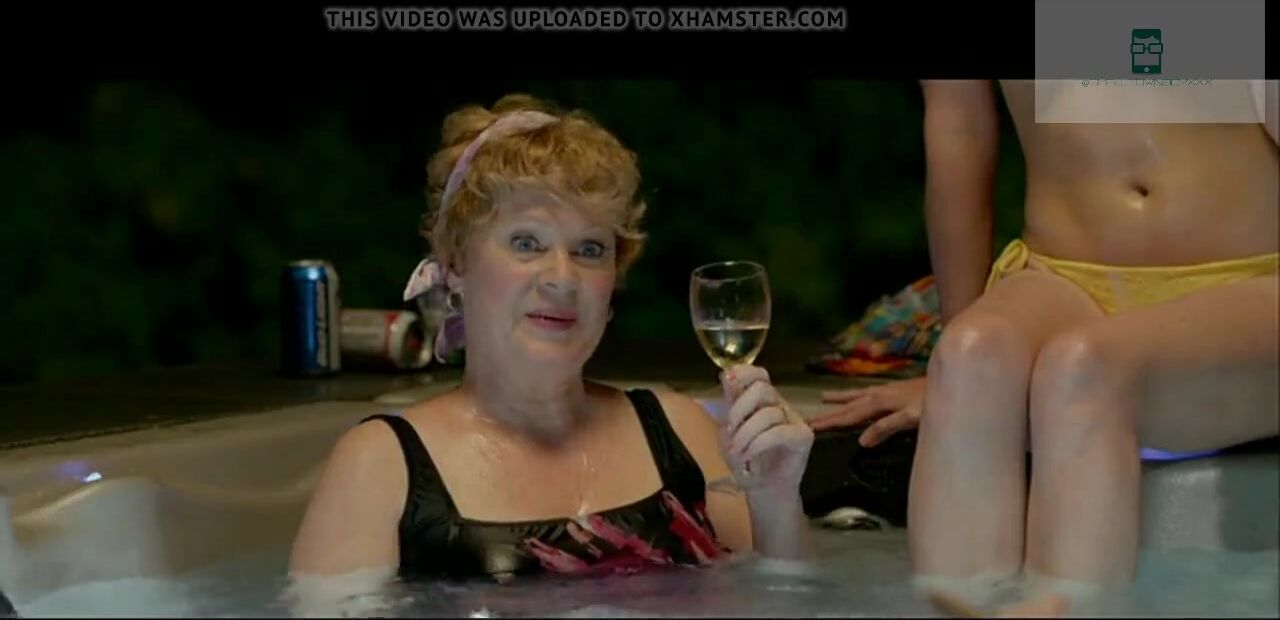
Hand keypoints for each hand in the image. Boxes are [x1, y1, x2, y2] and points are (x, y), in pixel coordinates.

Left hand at [718, 365, 813, 494]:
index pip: (759, 374)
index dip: (744, 372)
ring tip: (736, 451)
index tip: (728, 381)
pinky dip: (758, 443)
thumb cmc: (746, 461)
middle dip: (740, 407)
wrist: (764, 490)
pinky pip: (779, 432)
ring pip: (768, 413)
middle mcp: (779, 406)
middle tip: (729, 429)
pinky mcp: (803, 437)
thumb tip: (724, 374)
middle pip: (763, 388)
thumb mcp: (729, 433)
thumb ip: (730, 405)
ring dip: (746, 432)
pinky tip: (747, 455)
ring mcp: (794, 420)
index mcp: (762, 401)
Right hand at [807, 376, 924, 447]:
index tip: (811, 427)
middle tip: (809, 419)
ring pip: (858, 395)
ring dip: (841, 399)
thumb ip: (886, 427)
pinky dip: (858, 395)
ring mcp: (887, 390)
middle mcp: (879, 394)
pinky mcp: (896, 389)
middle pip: (849, 406)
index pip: (850, 415)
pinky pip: (868, 393)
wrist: (953, 380)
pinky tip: (860, 395)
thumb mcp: (910, 418)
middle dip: (830, 413)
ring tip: (824, 398)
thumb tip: (861, 441)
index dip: (831, 422)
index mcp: (879, 402)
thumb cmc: (933, 402)